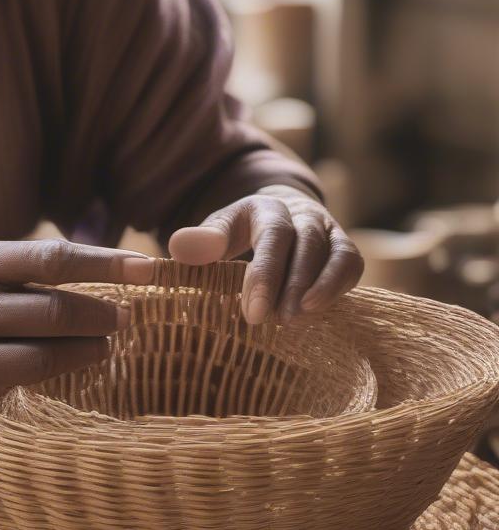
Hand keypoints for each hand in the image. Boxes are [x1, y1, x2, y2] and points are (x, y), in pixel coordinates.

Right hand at [0, 239, 155, 419]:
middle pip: (52, 293)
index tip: (148, 266)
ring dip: (93, 332)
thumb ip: (42, 276)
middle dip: (103, 301)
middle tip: (134, 311)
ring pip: (45, 329)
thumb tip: (124, 270)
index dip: (104, 261)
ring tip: (118, 333)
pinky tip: (94, 356)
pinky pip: (32, 365)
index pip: (52, 254)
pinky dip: (72, 360)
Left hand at [166, 184, 363, 326]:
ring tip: (293, 320)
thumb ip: (201, 241)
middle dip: (289, 285)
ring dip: (318, 290)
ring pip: (334, 254)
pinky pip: (351, 264)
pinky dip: (338, 287)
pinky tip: (318, 311)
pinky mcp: (345, 248)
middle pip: (304, 244)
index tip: (252, 312)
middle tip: (270, 321)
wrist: (278, 216)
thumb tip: (178, 247)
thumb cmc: (241, 233)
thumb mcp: (217, 232)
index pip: (272, 235)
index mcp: (266, 208)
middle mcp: (301, 214)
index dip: (265, 274)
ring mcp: (328, 229)